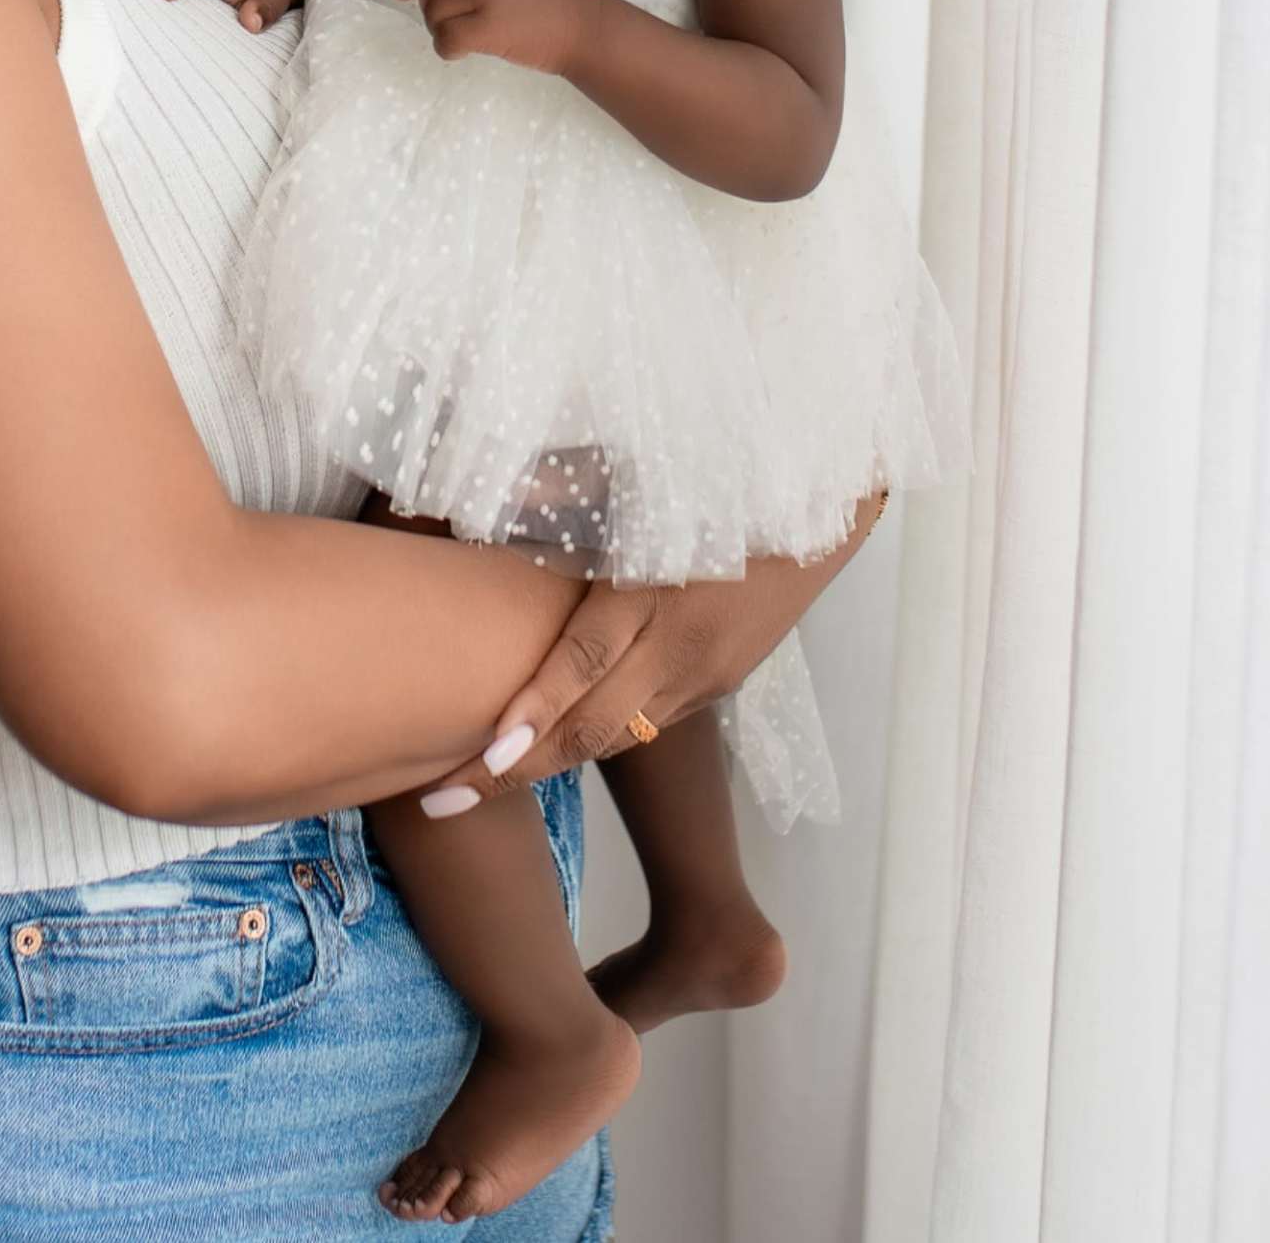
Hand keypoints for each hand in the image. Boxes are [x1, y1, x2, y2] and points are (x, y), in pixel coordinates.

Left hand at [390, 0, 598, 74]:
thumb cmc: (547, 3)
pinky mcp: (490, 26)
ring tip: (465, 37)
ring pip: (433, 12)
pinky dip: (447, 49)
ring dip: (439, 29)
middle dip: (428, 7)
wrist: (585, 28)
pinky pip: (444, 39)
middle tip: (449, 24)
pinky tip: (465, 51)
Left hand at [414, 495, 884, 811]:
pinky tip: (549, 746)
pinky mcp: (723, 682)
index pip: (582, 664)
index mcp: (656, 587)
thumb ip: (562, 493)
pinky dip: (598, 736)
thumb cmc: (717, 470)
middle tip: (444, 798)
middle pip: (594, 725)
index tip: (479, 757)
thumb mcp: (638, 476)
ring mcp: (708, 672)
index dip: (531, 714)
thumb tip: (483, 499)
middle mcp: (683, 644)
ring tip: (479, 784)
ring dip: (551, 762)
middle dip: (517, 769)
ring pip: (621, 734)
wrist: (824, 504)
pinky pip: (651, 719)